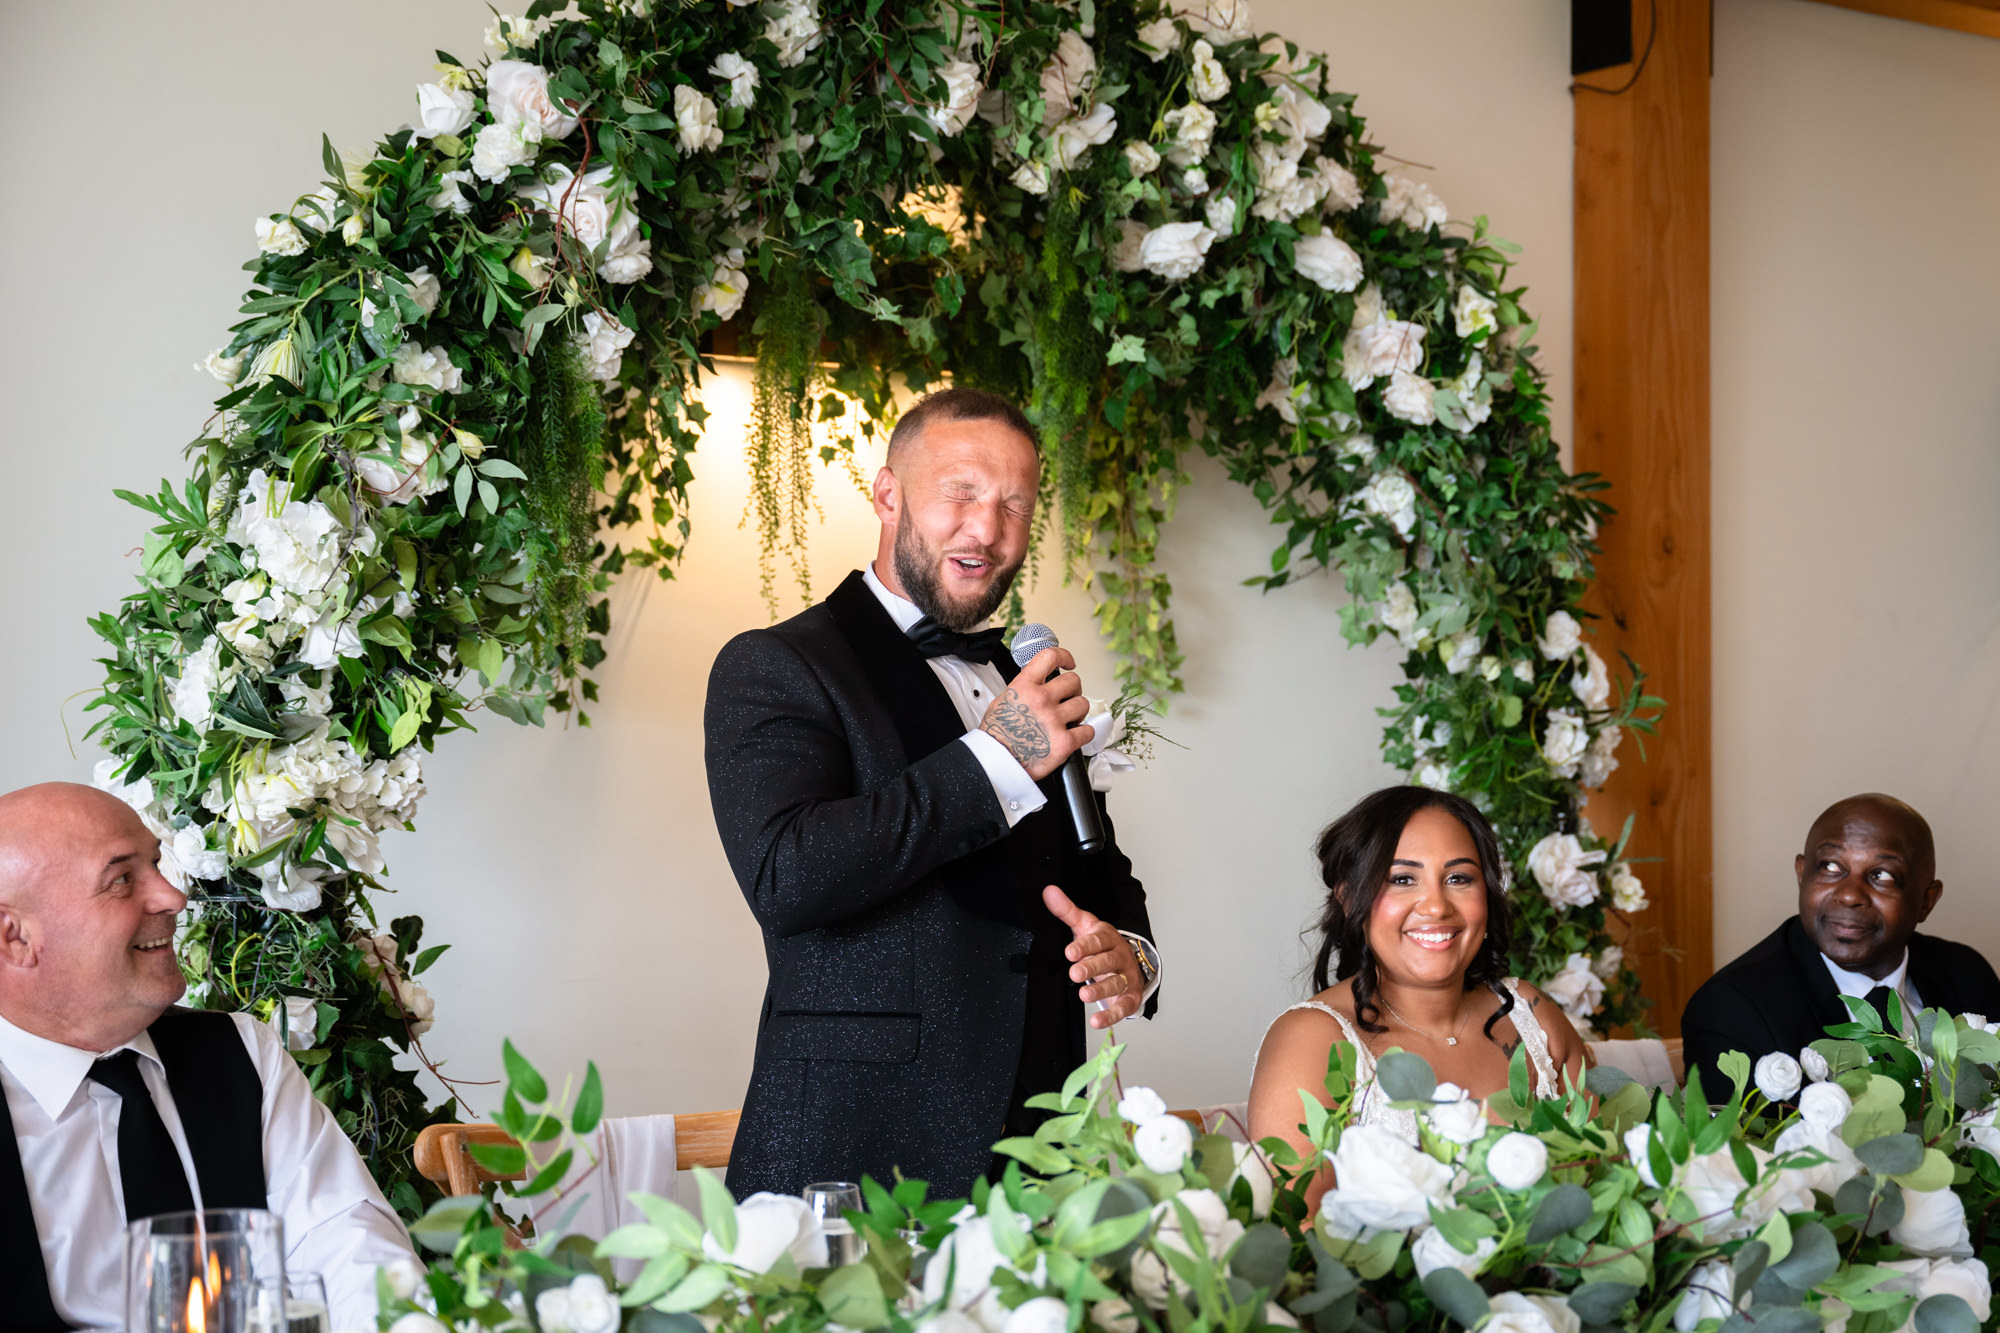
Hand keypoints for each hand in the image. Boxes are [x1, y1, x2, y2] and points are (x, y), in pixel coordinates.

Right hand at [977, 647, 1093, 781]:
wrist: (995, 763)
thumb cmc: (996, 736)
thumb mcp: (1003, 700)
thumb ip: (1023, 688)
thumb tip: (1037, 683)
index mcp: (1024, 686)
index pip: (1050, 657)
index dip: (1064, 656)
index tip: (1069, 663)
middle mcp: (1041, 700)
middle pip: (1073, 681)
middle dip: (1073, 689)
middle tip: (1068, 698)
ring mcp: (1054, 721)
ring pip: (1083, 704)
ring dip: (1078, 710)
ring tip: (1069, 718)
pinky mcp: (1064, 743)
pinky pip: (1088, 731)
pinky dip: (1084, 733)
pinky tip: (1076, 734)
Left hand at [1043, 885, 1142, 1028]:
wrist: (1129, 960)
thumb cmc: (1102, 944)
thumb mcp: (1084, 925)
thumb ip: (1066, 911)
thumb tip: (1048, 892)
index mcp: (1108, 938)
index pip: (1097, 941)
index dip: (1084, 947)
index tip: (1070, 952)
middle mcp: (1120, 957)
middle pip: (1108, 962)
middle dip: (1092, 967)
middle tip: (1075, 973)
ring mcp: (1127, 977)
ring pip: (1116, 983)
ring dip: (1100, 990)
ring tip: (1084, 995)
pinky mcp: (1131, 997)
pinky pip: (1123, 1007)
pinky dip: (1111, 1016)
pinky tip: (1097, 1021)